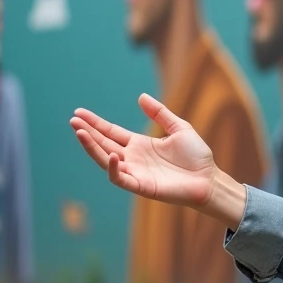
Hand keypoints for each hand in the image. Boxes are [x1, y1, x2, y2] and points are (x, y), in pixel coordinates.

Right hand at [70, 94, 217, 208]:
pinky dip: (112, 168)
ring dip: (92, 148)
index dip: (95, 123)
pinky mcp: (142, 186)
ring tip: (80, 133)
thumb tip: (140, 96)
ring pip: (105, 160)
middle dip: (88, 132)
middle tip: (73, 121)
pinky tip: (110, 154)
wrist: (209, 179)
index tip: (79, 113)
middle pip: (104, 143)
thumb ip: (160, 113)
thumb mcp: (179, 127)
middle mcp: (133, 158)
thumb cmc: (196, 156)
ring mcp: (135, 172)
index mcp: (139, 144)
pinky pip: (121, 179)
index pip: (111, 132)